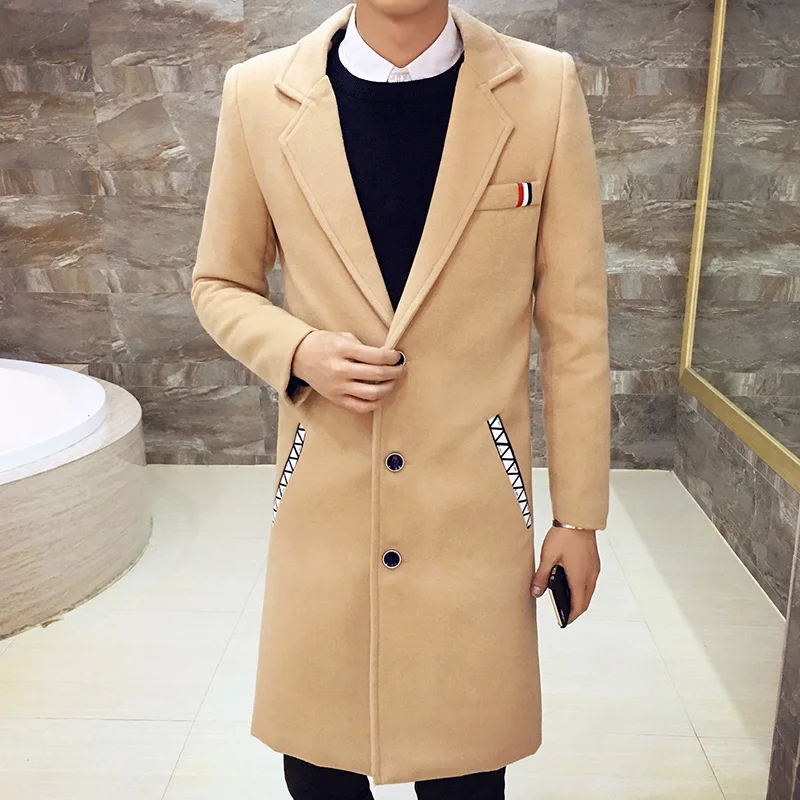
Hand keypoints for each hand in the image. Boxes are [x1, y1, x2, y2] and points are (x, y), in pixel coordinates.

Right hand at [291, 330, 405, 413]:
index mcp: (342, 350)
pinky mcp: (336, 399)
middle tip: (401, 368)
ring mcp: (338, 387)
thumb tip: (386, 357)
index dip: (392, 357)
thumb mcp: (343, 337)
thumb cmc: (324, 344)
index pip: (376, 356)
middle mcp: (340, 370)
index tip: (398, 357)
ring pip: (372, 393)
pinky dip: (376, 403)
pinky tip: (382, 395)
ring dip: (389, 387)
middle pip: (377, 374)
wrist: (300, 356)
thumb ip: (363, 347)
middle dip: (395, 371)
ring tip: (393, 381)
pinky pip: (361, 407)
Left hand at [531, 526, 600, 623]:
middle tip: (563, 612)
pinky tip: (569, 581)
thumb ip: (541, 577)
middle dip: (575, 609)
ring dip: (579, 597)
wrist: (577, 519)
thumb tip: (536, 592)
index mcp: (579, 578)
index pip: (578, 605)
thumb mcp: (547, 557)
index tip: (564, 621)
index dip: (571, 616)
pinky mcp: (593, 562)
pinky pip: (589, 580)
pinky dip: (581, 586)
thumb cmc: (564, 536)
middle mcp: (590, 576)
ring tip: (564, 598)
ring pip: (588, 590)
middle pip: (585, 600)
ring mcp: (593, 569)